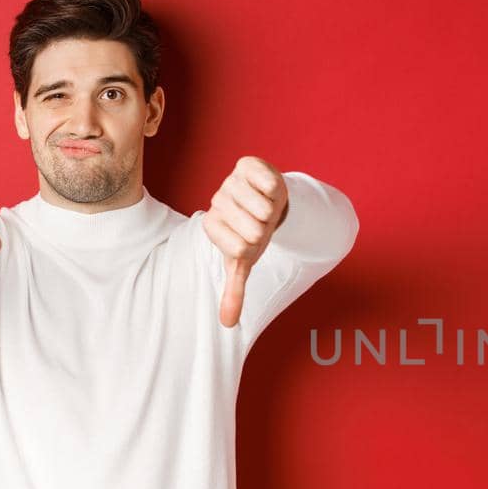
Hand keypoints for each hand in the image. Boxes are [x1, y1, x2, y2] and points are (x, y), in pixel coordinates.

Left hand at [201, 156, 288, 327]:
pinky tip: (269, 190)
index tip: (251, 239)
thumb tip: (228, 324)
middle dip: (266, 229)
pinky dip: (275, 189)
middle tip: (261, 223)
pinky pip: (267, 181)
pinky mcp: (246, 165)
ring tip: (266, 207)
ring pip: (262, 207)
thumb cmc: (253, 233)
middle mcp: (217, 202)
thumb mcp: (244, 261)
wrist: (268, 202)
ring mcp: (231, 182)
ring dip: (273, 211)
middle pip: (254, 229)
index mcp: (212, 226)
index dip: (255, 246)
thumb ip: (234, 291)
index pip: (240, 248)